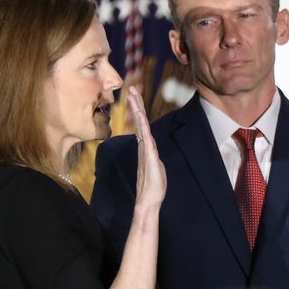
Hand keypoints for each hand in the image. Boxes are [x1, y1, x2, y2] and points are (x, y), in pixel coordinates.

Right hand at [128, 86, 165, 208]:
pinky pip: (146, 138)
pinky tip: (140, 116)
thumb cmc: (153, 186)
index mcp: (147, 147)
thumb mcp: (156, 167)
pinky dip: (143, 126)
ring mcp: (146, 150)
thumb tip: (152, 154)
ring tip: (133, 95)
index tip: (135, 98)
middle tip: (131, 89)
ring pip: (142, 126)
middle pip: (140, 121)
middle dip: (136, 104)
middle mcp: (144, 146)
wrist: (149, 200)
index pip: (143, 126)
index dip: (139, 111)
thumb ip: (154, 158)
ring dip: (138, 110)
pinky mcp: (149, 157)